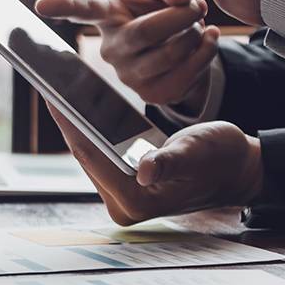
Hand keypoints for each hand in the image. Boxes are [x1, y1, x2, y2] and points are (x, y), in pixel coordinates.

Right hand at [35, 0, 219, 110]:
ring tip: (200, 23)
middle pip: (145, 32)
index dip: (62, 6)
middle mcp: (110, 48)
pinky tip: (210, 38)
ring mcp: (128, 76)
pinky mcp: (152, 95)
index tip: (41, 4)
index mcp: (107, 15)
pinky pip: (185, 75)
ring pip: (170, 54)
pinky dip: (206, 53)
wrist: (181, 45)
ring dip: (195, 34)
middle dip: (180, 17)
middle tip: (199, 4)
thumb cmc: (163, 10)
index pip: (82, 9)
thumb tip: (184, 0)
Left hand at [47, 104, 262, 224]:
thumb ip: (171, 162)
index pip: (90, 154)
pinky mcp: (125, 184)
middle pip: (84, 153)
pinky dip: (90, 128)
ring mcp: (123, 196)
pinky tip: (80, 103)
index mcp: (136, 200)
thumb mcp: (197, 152)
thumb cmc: (221, 159)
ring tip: (57, 88)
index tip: (50, 90)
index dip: (68, 120)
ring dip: (75, 122)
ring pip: (89, 151)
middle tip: (48, 81)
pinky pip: (100, 151)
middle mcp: (123, 204)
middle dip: (66, 118)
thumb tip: (146, 170)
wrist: (236, 169)